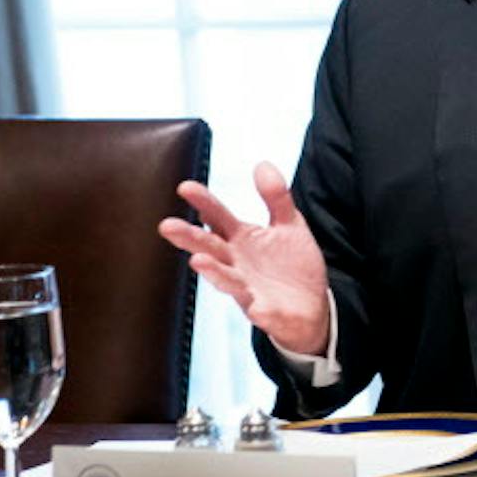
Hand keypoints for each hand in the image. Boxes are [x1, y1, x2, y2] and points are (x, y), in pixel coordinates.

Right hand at [157, 162, 330, 355]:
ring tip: (198, 262)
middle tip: (167, 225)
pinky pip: (261, 311)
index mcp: (241, 239)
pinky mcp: (265, 311)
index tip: (186, 187)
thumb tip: (262, 164)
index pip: (216, 217)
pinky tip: (258, 307)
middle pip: (210, 247)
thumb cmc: (291, 265)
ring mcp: (248, 288)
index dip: (203, 203)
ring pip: (227, 280)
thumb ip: (276, 197)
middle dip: (189, 237)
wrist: (310, 305)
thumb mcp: (289, 225)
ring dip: (213, 272)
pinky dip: (260, 309)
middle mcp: (237, 262)